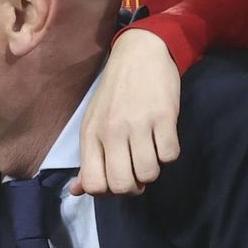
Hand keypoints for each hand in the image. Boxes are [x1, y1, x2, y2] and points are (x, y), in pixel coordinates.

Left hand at [72, 29, 181, 195]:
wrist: (139, 55)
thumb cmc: (114, 95)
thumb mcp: (93, 124)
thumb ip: (87, 160)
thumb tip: (76, 192)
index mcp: (90, 135)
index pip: (93, 184)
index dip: (108, 191)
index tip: (117, 178)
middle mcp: (110, 132)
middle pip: (122, 185)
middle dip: (134, 187)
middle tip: (137, 170)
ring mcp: (137, 125)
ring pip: (149, 174)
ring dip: (153, 170)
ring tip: (150, 152)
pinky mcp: (163, 117)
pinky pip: (170, 156)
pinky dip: (169, 154)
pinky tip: (163, 139)